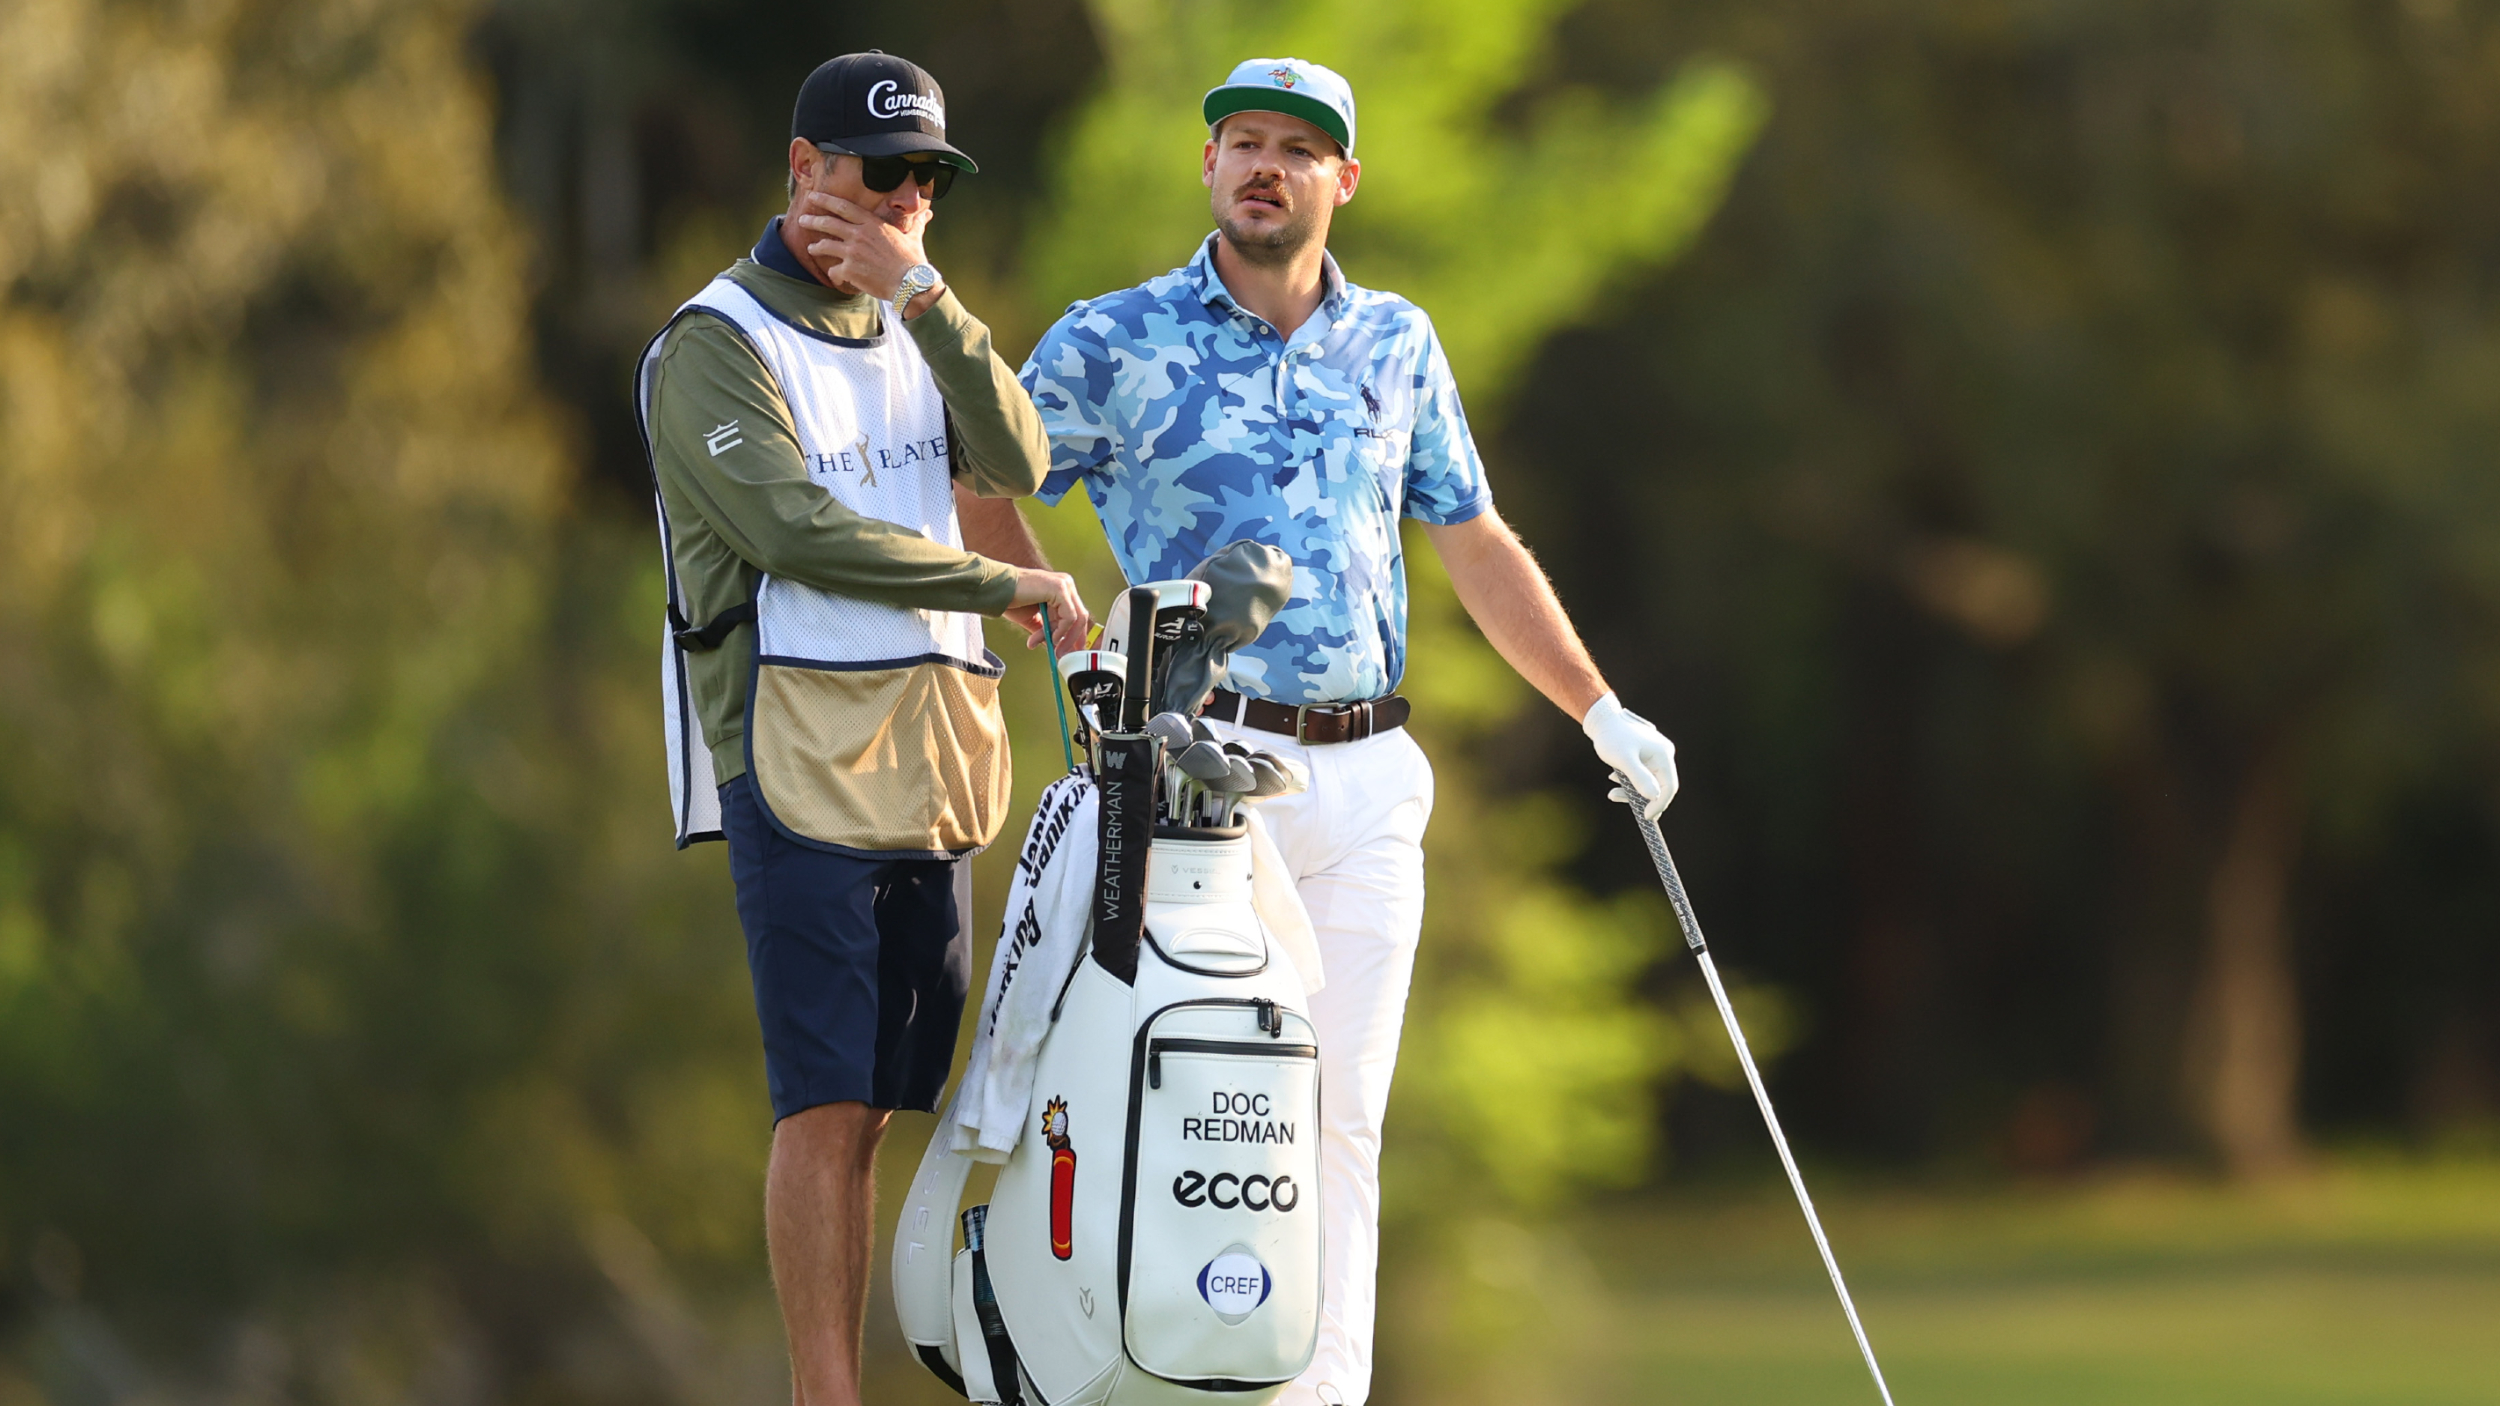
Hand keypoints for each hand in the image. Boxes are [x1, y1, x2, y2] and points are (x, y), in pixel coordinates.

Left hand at [796, 191, 939, 310]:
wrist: (911, 284)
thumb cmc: (914, 261)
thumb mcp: (914, 237)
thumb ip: (916, 224)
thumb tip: (928, 214)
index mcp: (872, 223)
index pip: (843, 207)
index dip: (826, 200)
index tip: (813, 197)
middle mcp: (859, 234)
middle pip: (828, 223)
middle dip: (812, 220)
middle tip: (803, 219)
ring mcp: (852, 252)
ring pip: (825, 246)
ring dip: (816, 247)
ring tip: (812, 248)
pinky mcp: (850, 270)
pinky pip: (834, 270)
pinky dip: (834, 274)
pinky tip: (836, 276)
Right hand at [1006, 569, 1089, 653]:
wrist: (997, 590)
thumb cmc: (1011, 600)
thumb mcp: (1034, 620)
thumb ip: (1047, 630)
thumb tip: (1056, 646)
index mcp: (1061, 589)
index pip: (1077, 614)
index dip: (1076, 635)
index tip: (1071, 651)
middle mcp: (1066, 584)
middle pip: (1081, 617)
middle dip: (1073, 639)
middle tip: (1063, 655)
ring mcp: (1064, 584)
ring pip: (1078, 618)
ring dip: (1065, 638)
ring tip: (1053, 649)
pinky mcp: (1060, 588)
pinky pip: (1069, 616)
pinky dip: (1062, 631)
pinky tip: (1051, 639)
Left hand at [1583, 691, 1678, 819]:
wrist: (1600, 719)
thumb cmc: (1612, 737)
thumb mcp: (1624, 759)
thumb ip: (1639, 778)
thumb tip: (1654, 797)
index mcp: (1663, 754)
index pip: (1669, 786)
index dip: (1659, 804)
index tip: (1646, 816)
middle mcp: (1662, 755)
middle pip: (1659, 785)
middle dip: (1644, 799)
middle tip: (1634, 812)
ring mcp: (1653, 755)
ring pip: (1648, 781)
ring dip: (1632, 790)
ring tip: (1612, 794)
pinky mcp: (1643, 756)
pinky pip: (1640, 774)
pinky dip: (1628, 780)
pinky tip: (1613, 779)